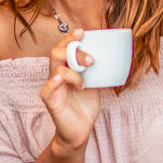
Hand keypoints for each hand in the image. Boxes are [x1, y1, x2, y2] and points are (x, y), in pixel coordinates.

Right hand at [40, 29, 99, 152]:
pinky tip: (61, 79)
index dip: (70, 38)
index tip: (83, 32)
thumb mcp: (95, 83)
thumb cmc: (85, 106)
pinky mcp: (51, 101)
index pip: (64, 47)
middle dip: (74, 50)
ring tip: (83, 83)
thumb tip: (115, 55)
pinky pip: (47, 89)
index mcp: (67, 68)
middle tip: (91, 61)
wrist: (81, 131)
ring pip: (55, 68)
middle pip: (56, 52)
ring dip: (73, 72)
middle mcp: (57, 75)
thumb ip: (97, 70)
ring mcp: (53, 88)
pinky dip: (54, 82)